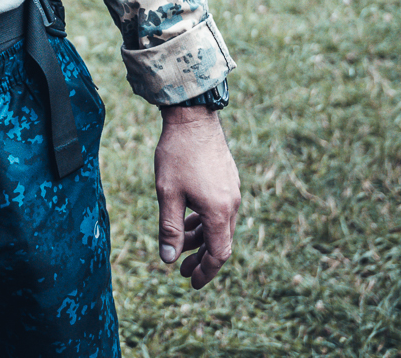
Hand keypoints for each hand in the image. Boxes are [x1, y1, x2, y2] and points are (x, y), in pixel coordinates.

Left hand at [156, 104, 240, 287]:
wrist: (193, 117)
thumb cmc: (177, 154)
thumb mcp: (168, 194)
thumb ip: (170, 229)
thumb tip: (169, 259)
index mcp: (219, 211)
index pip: (218, 253)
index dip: (206, 271)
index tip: (191, 282)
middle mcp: (232, 204)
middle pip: (221, 242)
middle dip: (202, 258)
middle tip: (183, 271)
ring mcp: (232, 191)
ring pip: (219, 226)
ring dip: (201, 239)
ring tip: (181, 246)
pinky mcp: (228, 181)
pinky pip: (220, 211)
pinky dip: (205, 221)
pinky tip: (189, 220)